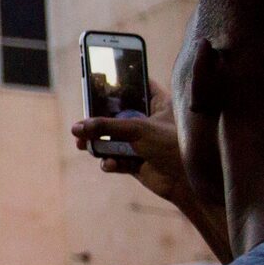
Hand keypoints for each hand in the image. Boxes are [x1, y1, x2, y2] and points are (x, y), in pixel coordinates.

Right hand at [71, 80, 184, 201]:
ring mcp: (142, 142)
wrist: (187, 183)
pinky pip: (115, 159)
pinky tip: (109, 164)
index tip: (99, 81)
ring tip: (82, 145)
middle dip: (98, 120)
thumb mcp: (137, 129)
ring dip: (96, 143)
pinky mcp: (136, 161)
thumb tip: (76, 128)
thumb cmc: (171, 145)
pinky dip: (109, 162)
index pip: (138, 85)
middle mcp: (150, 121)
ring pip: (112, 139)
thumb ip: (105, 126)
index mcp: (159, 104)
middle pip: (117, 114)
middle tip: (82, 121)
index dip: (121, 82)